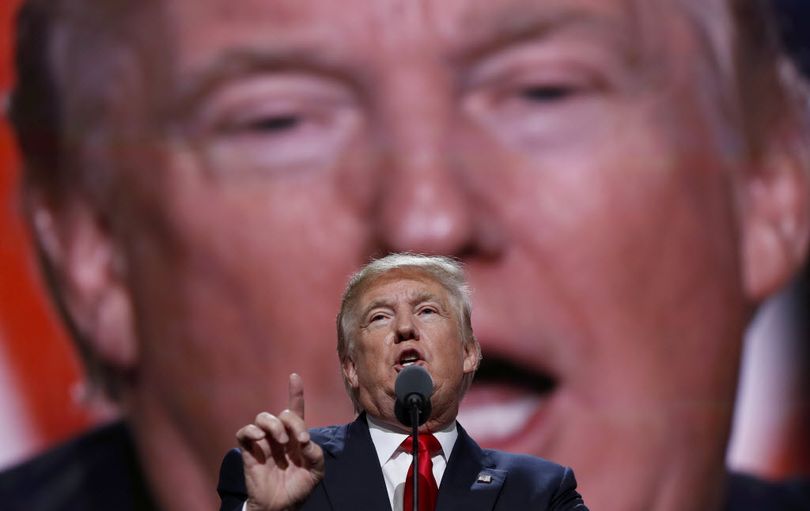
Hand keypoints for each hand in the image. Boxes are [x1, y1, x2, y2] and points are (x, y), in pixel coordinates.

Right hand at [236, 373, 324, 510]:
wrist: (281, 506)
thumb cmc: (298, 487)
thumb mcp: (316, 471)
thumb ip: (316, 453)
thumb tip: (304, 441)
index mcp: (296, 437)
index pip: (295, 410)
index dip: (295, 393)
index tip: (294, 376)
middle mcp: (280, 435)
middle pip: (282, 413)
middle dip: (292, 422)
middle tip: (299, 440)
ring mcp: (264, 442)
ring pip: (262, 417)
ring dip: (274, 425)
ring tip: (281, 441)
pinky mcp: (250, 451)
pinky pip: (244, 432)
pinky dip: (251, 430)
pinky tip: (261, 438)